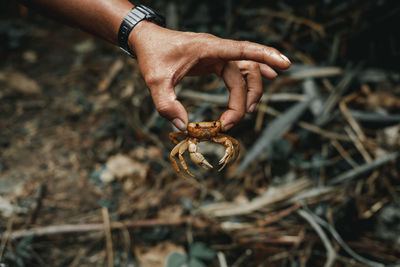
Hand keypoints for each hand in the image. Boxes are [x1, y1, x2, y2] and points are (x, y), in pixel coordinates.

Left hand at [129, 21, 290, 130]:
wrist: (147, 41)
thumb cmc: (152, 56)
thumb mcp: (155, 81)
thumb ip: (167, 104)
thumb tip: (184, 127)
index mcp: (208, 49)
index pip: (242, 50)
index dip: (265, 55)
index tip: (285, 64)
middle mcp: (218, 50)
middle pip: (246, 71)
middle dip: (244, 98)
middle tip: (230, 124)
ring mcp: (218, 55)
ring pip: (245, 72)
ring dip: (249, 93)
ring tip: (244, 114)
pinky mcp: (215, 61)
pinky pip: (237, 72)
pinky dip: (246, 83)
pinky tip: (258, 87)